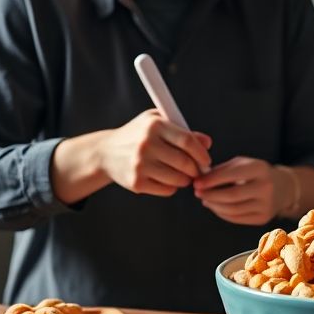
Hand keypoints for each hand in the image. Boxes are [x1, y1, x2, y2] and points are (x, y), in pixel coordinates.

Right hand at [96, 110, 211, 196]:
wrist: (106, 152)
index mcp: (154, 126)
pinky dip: (172, 187)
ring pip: (177, 179)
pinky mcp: (136, 183)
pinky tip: (167, 179)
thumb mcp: (158, 123)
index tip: (206, 160)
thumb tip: (207, 143)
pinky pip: (166, 190)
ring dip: (186, 180)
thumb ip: (184, 131)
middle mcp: (146, 144)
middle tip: (198, 171)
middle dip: (196, 169)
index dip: (201, 153)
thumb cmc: (139, 135)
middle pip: (184, 163)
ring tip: (183, 175)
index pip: (187, 141)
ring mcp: (140, 165)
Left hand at [195, 156, 290, 225]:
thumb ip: (221, 170)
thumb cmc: (255, 173)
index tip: (197, 183)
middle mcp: (266, 187)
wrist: (282, 187)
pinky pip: (236, 218)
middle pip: (231, 196)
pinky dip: (222, 213)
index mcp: (260, 168)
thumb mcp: (242, 164)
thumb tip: (199, 179)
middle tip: (197, 193)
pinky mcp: (263, 218)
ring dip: (214, 206)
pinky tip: (215, 207)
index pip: (231, 175)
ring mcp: (266, 205)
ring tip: (205, 200)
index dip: (211, 180)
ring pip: (232, 210)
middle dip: (210, 195)